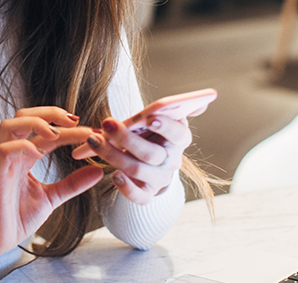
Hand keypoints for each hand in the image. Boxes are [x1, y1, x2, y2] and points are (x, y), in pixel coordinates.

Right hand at [0, 107, 102, 282]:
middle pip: (25, 115)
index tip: (92, 132)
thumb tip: (98, 170)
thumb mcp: (51, 198)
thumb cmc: (17, 217)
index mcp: (25, 155)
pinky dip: (22, 146)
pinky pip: (4, 150)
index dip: (69, 128)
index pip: (47, 131)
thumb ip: (72, 183)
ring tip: (55, 133)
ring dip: (34, 123)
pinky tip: (38, 153)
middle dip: (50, 112)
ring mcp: (3, 162)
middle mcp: (13, 153)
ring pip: (10, 125)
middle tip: (74, 120)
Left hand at [71, 114, 191, 204]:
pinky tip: (113, 175)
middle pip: (152, 153)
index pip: (178, 133)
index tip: (150, 117)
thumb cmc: (151, 131)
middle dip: (127, 139)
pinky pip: (140, 196)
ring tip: (93, 141)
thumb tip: (204, 101)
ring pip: (138, 170)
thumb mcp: (161, 118)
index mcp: (179, 138)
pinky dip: (126, 187)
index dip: (166, 126)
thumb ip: (172, 109)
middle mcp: (172, 160)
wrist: (149, 159)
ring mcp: (161, 178)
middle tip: (106, 124)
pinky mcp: (148, 192)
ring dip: (113, 155)